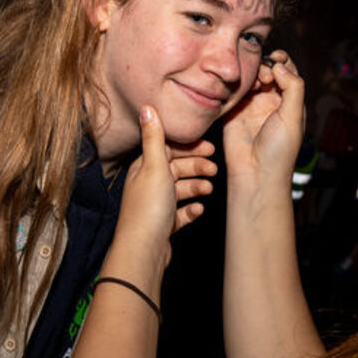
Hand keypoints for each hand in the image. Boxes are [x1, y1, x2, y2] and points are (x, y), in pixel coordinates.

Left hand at [111, 106, 216, 269]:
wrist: (143, 251)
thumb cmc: (148, 209)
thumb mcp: (154, 166)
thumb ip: (154, 137)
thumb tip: (146, 106)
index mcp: (144, 168)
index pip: (168, 149)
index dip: (189, 146)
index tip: (209, 147)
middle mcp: (147, 184)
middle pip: (176, 169)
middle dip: (196, 167)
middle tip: (214, 170)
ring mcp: (155, 206)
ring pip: (180, 190)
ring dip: (196, 188)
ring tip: (208, 191)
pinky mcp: (163, 225)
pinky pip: (180, 213)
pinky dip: (191, 210)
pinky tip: (198, 210)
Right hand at [223, 50, 304, 183]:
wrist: (255, 174)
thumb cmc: (279, 151)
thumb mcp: (293, 116)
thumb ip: (292, 87)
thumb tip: (279, 65)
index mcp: (289, 101)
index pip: (287, 71)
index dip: (281, 61)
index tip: (275, 60)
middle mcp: (270, 100)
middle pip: (267, 70)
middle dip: (265, 65)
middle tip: (264, 76)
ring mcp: (251, 105)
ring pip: (250, 77)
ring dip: (251, 73)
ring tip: (254, 82)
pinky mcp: (233, 111)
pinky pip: (232, 90)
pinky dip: (235, 82)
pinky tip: (238, 85)